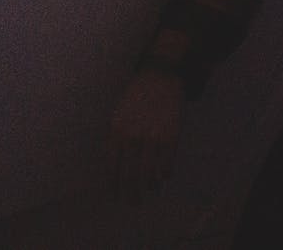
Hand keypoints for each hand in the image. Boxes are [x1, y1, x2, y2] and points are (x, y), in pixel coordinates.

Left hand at [109, 68, 183, 203]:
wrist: (158, 79)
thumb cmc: (134, 99)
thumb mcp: (117, 116)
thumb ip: (115, 140)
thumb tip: (114, 167)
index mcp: (115, 131)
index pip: (112, 166)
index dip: (113, 184)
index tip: (114, 196)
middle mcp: (132, 137)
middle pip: (130, 174)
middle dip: (130, 192)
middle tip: (132, 203)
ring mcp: (152, 138)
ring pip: (149, 174)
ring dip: (148, 186)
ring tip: (148, 191)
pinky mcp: (170, 138)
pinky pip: (166, 166)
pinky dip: (164, 176)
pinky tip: (162, 178)